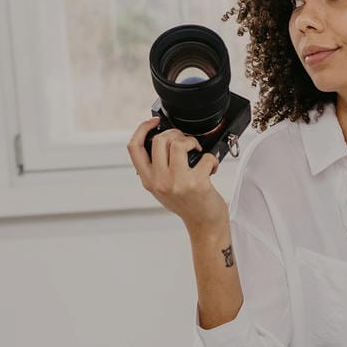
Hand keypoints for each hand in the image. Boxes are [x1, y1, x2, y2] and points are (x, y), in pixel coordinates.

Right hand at [126, 117, 225, 231]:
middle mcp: (160, 181)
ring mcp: (177, 182)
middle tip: (185, 140)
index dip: (142, 128)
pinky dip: (212, 159)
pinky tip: (211, 167)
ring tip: (197, 150)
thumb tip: (161, 140)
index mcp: (148, 181)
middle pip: (159, 140)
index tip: (154, 122)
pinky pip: (205, 157)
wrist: (204, 225)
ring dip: (191, 141)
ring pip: (178, 143)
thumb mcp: (162, 190)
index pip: (134, 148)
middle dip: (175, 133)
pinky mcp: (197, 183)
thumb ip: (157, 169)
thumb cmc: (187, 206)